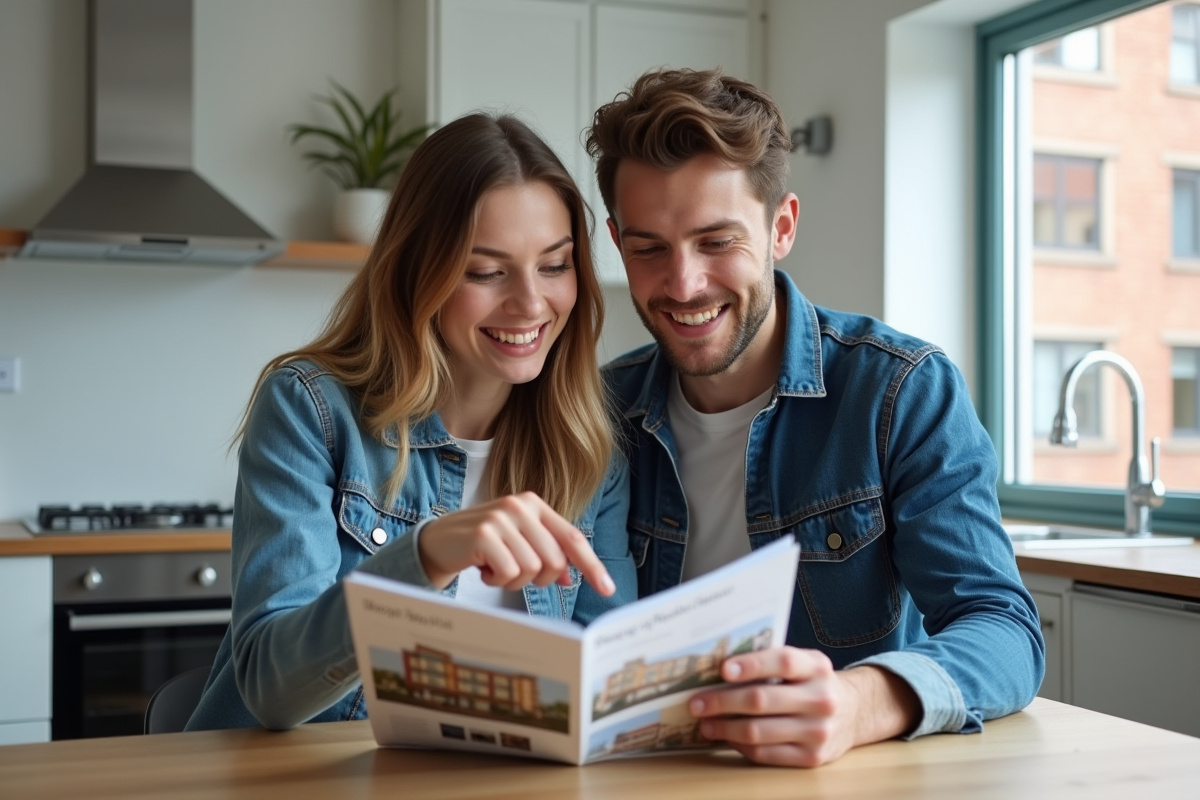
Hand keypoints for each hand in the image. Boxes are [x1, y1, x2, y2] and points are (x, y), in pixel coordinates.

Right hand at [417, 491, 615, 596]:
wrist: (437, 541)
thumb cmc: (482, 545)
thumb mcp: (518, 542)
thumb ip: (546, 553)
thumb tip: (571, 578)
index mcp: (534, 504)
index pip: (573, 538)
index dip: (592, 566)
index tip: (607, 590)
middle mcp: (520, 506)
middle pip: (555, 560)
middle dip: (539, 579)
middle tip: (514, 574)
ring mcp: (501, 518)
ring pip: (532, 569)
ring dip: (513, 581)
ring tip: (495, 569)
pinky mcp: (483, 534)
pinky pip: (509, 573)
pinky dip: (497, 581)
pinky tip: (483, 569)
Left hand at [687, 648, 919, 767]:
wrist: (855, 712)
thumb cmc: (812, 683)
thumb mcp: (804, 663)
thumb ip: (772, 662)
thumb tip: (718, 669)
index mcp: (816, 667)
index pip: (782, 662)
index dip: (750, 665)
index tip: (722, 669)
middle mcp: (821, 699)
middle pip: (762, 700)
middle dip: (722, 702)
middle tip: (696, 703)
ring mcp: (818, 731)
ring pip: (758, 732)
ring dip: (724, 728)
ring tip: (705, 723)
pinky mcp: (812, 758)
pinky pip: (766, 754)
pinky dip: (740, 746)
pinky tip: (727, 737)